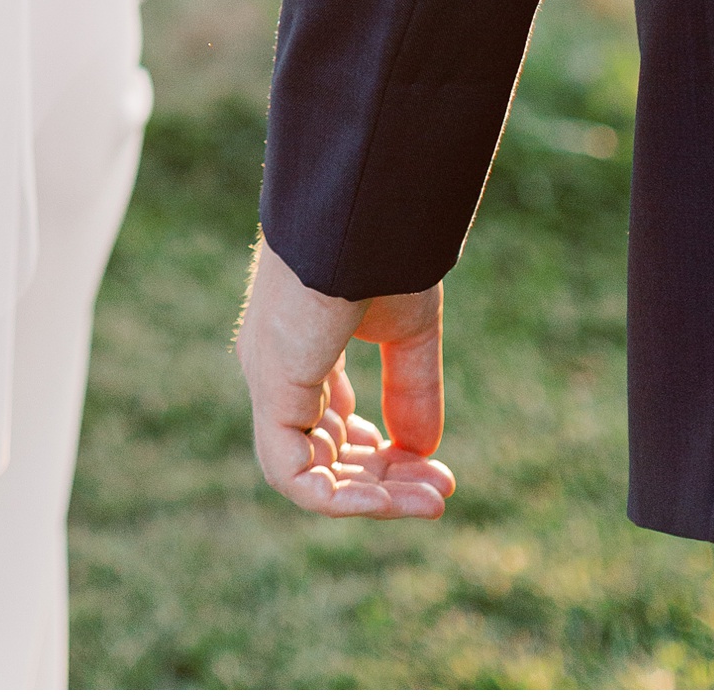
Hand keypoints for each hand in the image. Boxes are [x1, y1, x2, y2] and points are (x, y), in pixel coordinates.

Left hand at [236, 235, 453, 517]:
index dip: (379, 457)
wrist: (363, 213)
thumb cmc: (380, 253)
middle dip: (386, 484)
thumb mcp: (407, 332)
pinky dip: (345, 500)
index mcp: (300, 348)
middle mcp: (277, 368)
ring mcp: (269, 379)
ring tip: (435, 498)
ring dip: (375, 498)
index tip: (436, 470)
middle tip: (443, 491)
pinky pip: (294, 477)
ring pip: (310, 475)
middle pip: (325, 456)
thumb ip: (410, 390)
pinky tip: (397, 497)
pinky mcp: (272, 389)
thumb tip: (422, 454)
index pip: (328, 426)